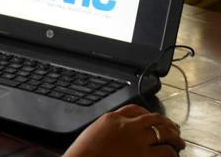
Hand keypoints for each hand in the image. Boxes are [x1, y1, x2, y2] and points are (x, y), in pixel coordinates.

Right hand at [63, 105, 183, 156]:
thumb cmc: (83, 153)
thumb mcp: (93, 132)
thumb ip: (108, 128)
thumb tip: (117, 133)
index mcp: (112, 118)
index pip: (135, 109)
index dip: (148, 113)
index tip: (152, 118)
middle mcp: (127, 125)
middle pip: (153, 118)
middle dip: (166, 123)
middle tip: (173, 129)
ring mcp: (136, 140)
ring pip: (163, 133)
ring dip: (174, 137)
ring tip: (179, 142)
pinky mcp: (143, 155)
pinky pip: (164, 151)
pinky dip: (171, 152)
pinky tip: (173, 155)